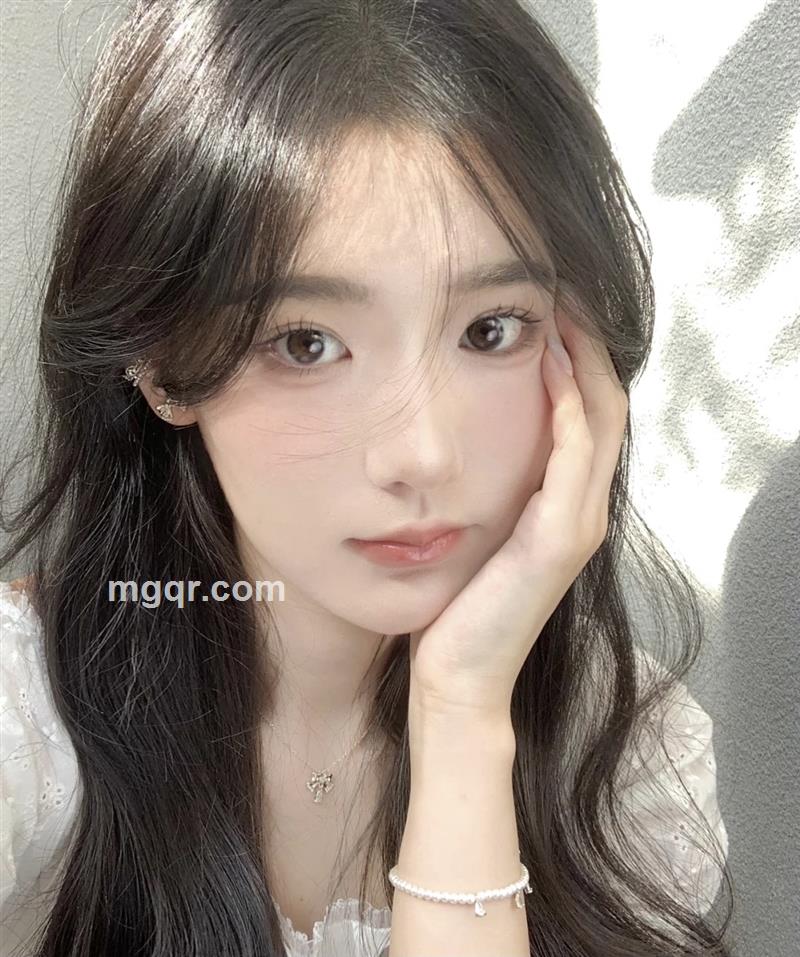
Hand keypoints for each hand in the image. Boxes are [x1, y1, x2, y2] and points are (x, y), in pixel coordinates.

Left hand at [407, 313, 628, 718]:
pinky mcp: (557, 541)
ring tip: (557, 311)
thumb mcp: (477, 533)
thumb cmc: (459, 606)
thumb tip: (460, 439)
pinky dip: (567, 408)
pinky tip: (546, 368)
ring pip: (601, 422)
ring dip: (582, 362)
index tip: (549, 308)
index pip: (590, 413)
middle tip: (561, 291)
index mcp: (565, 505)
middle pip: (607, 405)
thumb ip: (489, 490)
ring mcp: (577, 524)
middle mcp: (584, 509)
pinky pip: (573, 457)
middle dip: (588, 345)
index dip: (579, 358)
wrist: (458, 677)